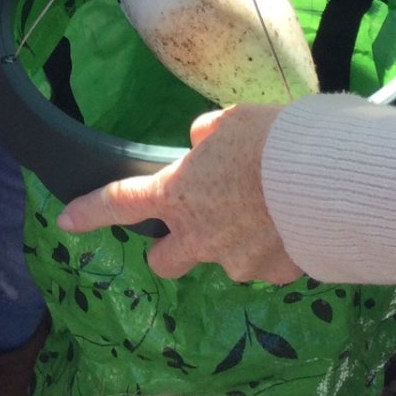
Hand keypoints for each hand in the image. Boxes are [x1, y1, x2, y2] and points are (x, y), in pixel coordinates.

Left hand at [58, 105, 300, 283]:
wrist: (328, 181)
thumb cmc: (273, 140)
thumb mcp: (232, 120)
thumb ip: (208, 135)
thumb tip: (203, 142)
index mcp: (179, 193)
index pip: (121, 203)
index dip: (90, 212)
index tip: (66, 222)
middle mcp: (200, 236)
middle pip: (164, 261)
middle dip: (173, 247)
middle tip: (197, 223)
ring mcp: (236, 261)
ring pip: (223, 260)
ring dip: (234, 242)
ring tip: (269, 210)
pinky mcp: (274, 275)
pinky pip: (265, 264)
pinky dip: (273, 248)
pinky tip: (294, 222)